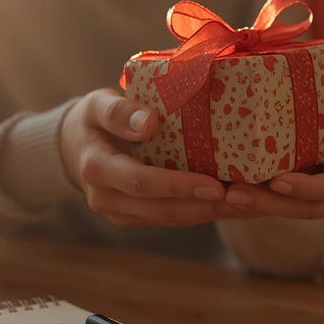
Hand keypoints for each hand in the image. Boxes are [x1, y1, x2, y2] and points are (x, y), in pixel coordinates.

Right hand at [61, 89, 253, 226]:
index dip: (179, 186)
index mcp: (97, 168)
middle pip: (162, 209)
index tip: (216, 185)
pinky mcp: (135, 219)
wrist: (74, 147)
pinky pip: (171, 218)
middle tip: (246, 198)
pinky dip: (202, 211)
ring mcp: (121, 214)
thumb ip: (119, 112)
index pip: (142, 182)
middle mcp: (106, 199)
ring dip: (210, 213)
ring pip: (171, 218)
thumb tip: (149, 124)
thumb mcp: (98, 104)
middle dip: (205, 206)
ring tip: (249, 203)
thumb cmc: (94, 119)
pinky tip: (233, 205)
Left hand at [223, 88, 323, 218]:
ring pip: (300, 212)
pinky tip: (237, 193)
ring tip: (227, 196)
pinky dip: (269, 202)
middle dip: (271, 205)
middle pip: (311, 209)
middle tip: (233, 195)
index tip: (278, 181)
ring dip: (264, 207)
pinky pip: (297, 205)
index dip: (309, 187)